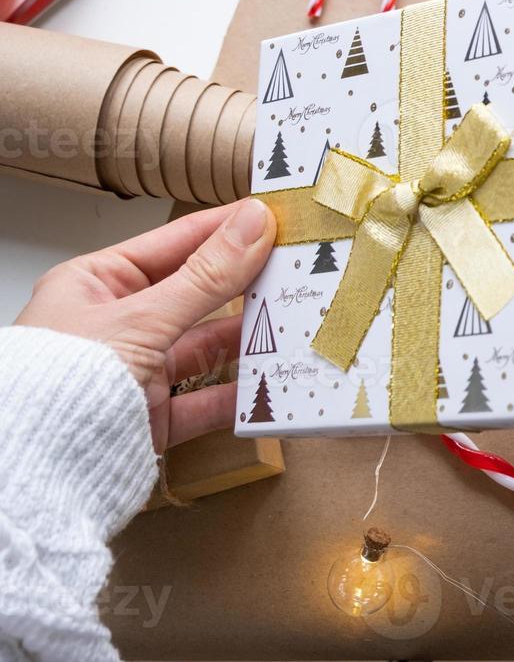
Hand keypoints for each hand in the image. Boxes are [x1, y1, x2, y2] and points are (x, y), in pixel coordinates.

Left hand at [16, 199, 275, 453]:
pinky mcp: (151, 417)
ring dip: (249, 339)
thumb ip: (206, 276)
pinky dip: (240, 393)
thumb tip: (254, 223)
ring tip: (296, 321)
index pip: (174, 243)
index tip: (275, 217)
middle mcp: (116, 325)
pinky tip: (273, 380)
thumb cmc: (60, 383)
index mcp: (96, 284)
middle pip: (196, 294)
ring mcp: (135, 372)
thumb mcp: (142, 318)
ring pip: (206, 347)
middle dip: (246, 285)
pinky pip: (206, 399)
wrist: (36, 474)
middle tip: (298, 267)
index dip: (225, 229)